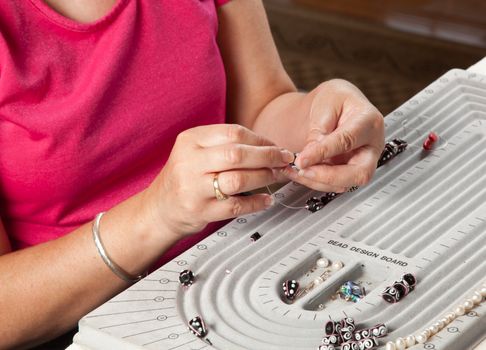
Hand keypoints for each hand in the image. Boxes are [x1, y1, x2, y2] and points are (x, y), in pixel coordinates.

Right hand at [143, 124, 293, 235]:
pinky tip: (266, 199)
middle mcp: (189, 163)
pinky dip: (256, 202)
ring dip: (264, 177)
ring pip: (238, 180)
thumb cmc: (184, 178)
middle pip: (237, 155)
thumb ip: (225, 145)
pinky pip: (236, 206)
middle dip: (268, 157)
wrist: (159, 209)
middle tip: (284, 160)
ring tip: (276, 176)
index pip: (233, 133)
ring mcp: (194, 189)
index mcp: (190, 141)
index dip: (260, 140)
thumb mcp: (195, 151)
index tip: (275, 146)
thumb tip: (267, 146)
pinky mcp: (200, 211)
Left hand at [283, 79, 384, 191]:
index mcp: (369, 121)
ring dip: (316, 181)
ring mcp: (362, 161)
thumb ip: (318, 133)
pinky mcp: (349, 172)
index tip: (302, 160)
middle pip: (360, 173)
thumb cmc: (332, 100)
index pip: (347, 141)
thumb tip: (308, 159)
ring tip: (294, 170)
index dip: (323, 153)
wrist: (331, 107)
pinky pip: (334, 184)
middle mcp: (371, 145)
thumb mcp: (323, 104)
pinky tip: (297, 172)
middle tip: (303, 171)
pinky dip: (314, 182)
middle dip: (328, 177)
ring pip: (345, 183)